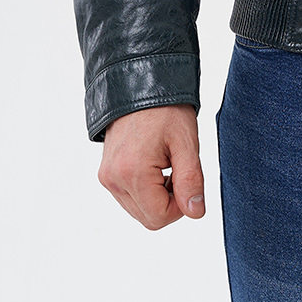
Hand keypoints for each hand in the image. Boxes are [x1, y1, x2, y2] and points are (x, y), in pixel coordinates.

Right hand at [98, 104, 204, 229]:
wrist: (140, 84)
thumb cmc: (165, 109)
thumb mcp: (186, 142)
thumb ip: (191, 180)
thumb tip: (196, 212)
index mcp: (131, 173)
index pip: (159, 217)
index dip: (181, 206)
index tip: (187, 179)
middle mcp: (113, 179)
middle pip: (147, 217)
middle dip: (169, 202)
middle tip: (178, 169)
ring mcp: (107, 177)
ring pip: (138, 209)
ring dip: (157, 196)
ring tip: (166, 164)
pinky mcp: (106, 173)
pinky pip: (128, 196)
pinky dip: (145, 189)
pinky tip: (155, 165)